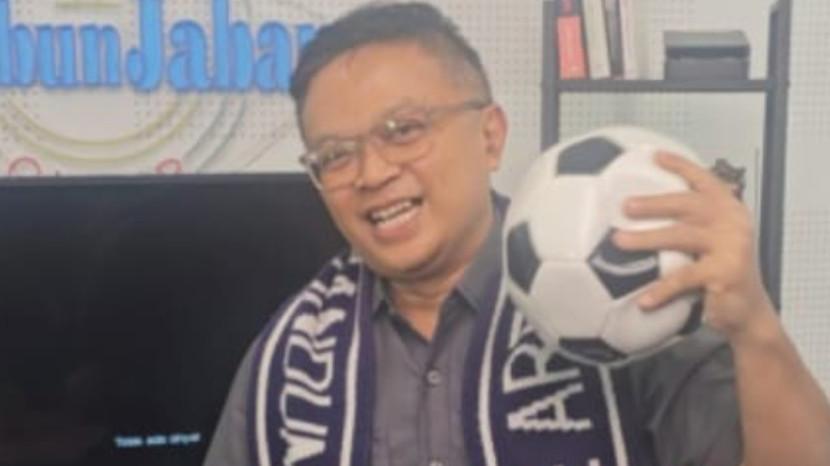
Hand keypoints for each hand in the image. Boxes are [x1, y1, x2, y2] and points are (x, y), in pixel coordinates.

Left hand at [613, 151, 775, 340]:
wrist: (749, 310)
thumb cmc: (721, 270)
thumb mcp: (712, 239)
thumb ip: (691, 220)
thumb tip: (642, 207)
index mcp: (728, 208)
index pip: (705, 180)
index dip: (681, 166)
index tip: (655, 156)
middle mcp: (732, 222)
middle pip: (688, 204)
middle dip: (654, 203)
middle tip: (625, 205)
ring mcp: (731, 247)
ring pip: (680, 236)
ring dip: (646, 238)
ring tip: (620, 240)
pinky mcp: (724, 273)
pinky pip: (683, 278)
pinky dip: (661, 290)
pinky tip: (643, 300)